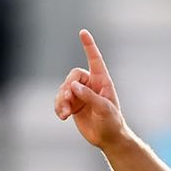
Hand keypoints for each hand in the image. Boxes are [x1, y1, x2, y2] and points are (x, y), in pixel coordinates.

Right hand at [55, 28, 127, 149]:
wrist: (108, 139)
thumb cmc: (112, 122)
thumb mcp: (104, 109)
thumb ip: (90, 96)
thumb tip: (73, 86)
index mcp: (102, 81)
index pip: (95, 60)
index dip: (89, 46)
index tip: (83, 32)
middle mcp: (90, 85)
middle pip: (73, 76)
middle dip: (67, 88)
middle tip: (67, 100)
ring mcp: (81, 94)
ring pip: (64, 89)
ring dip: (61, 100)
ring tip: (64, 113)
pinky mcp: (73, 105)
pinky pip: (60, 100)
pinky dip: (58, 107)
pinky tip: (62, 116)